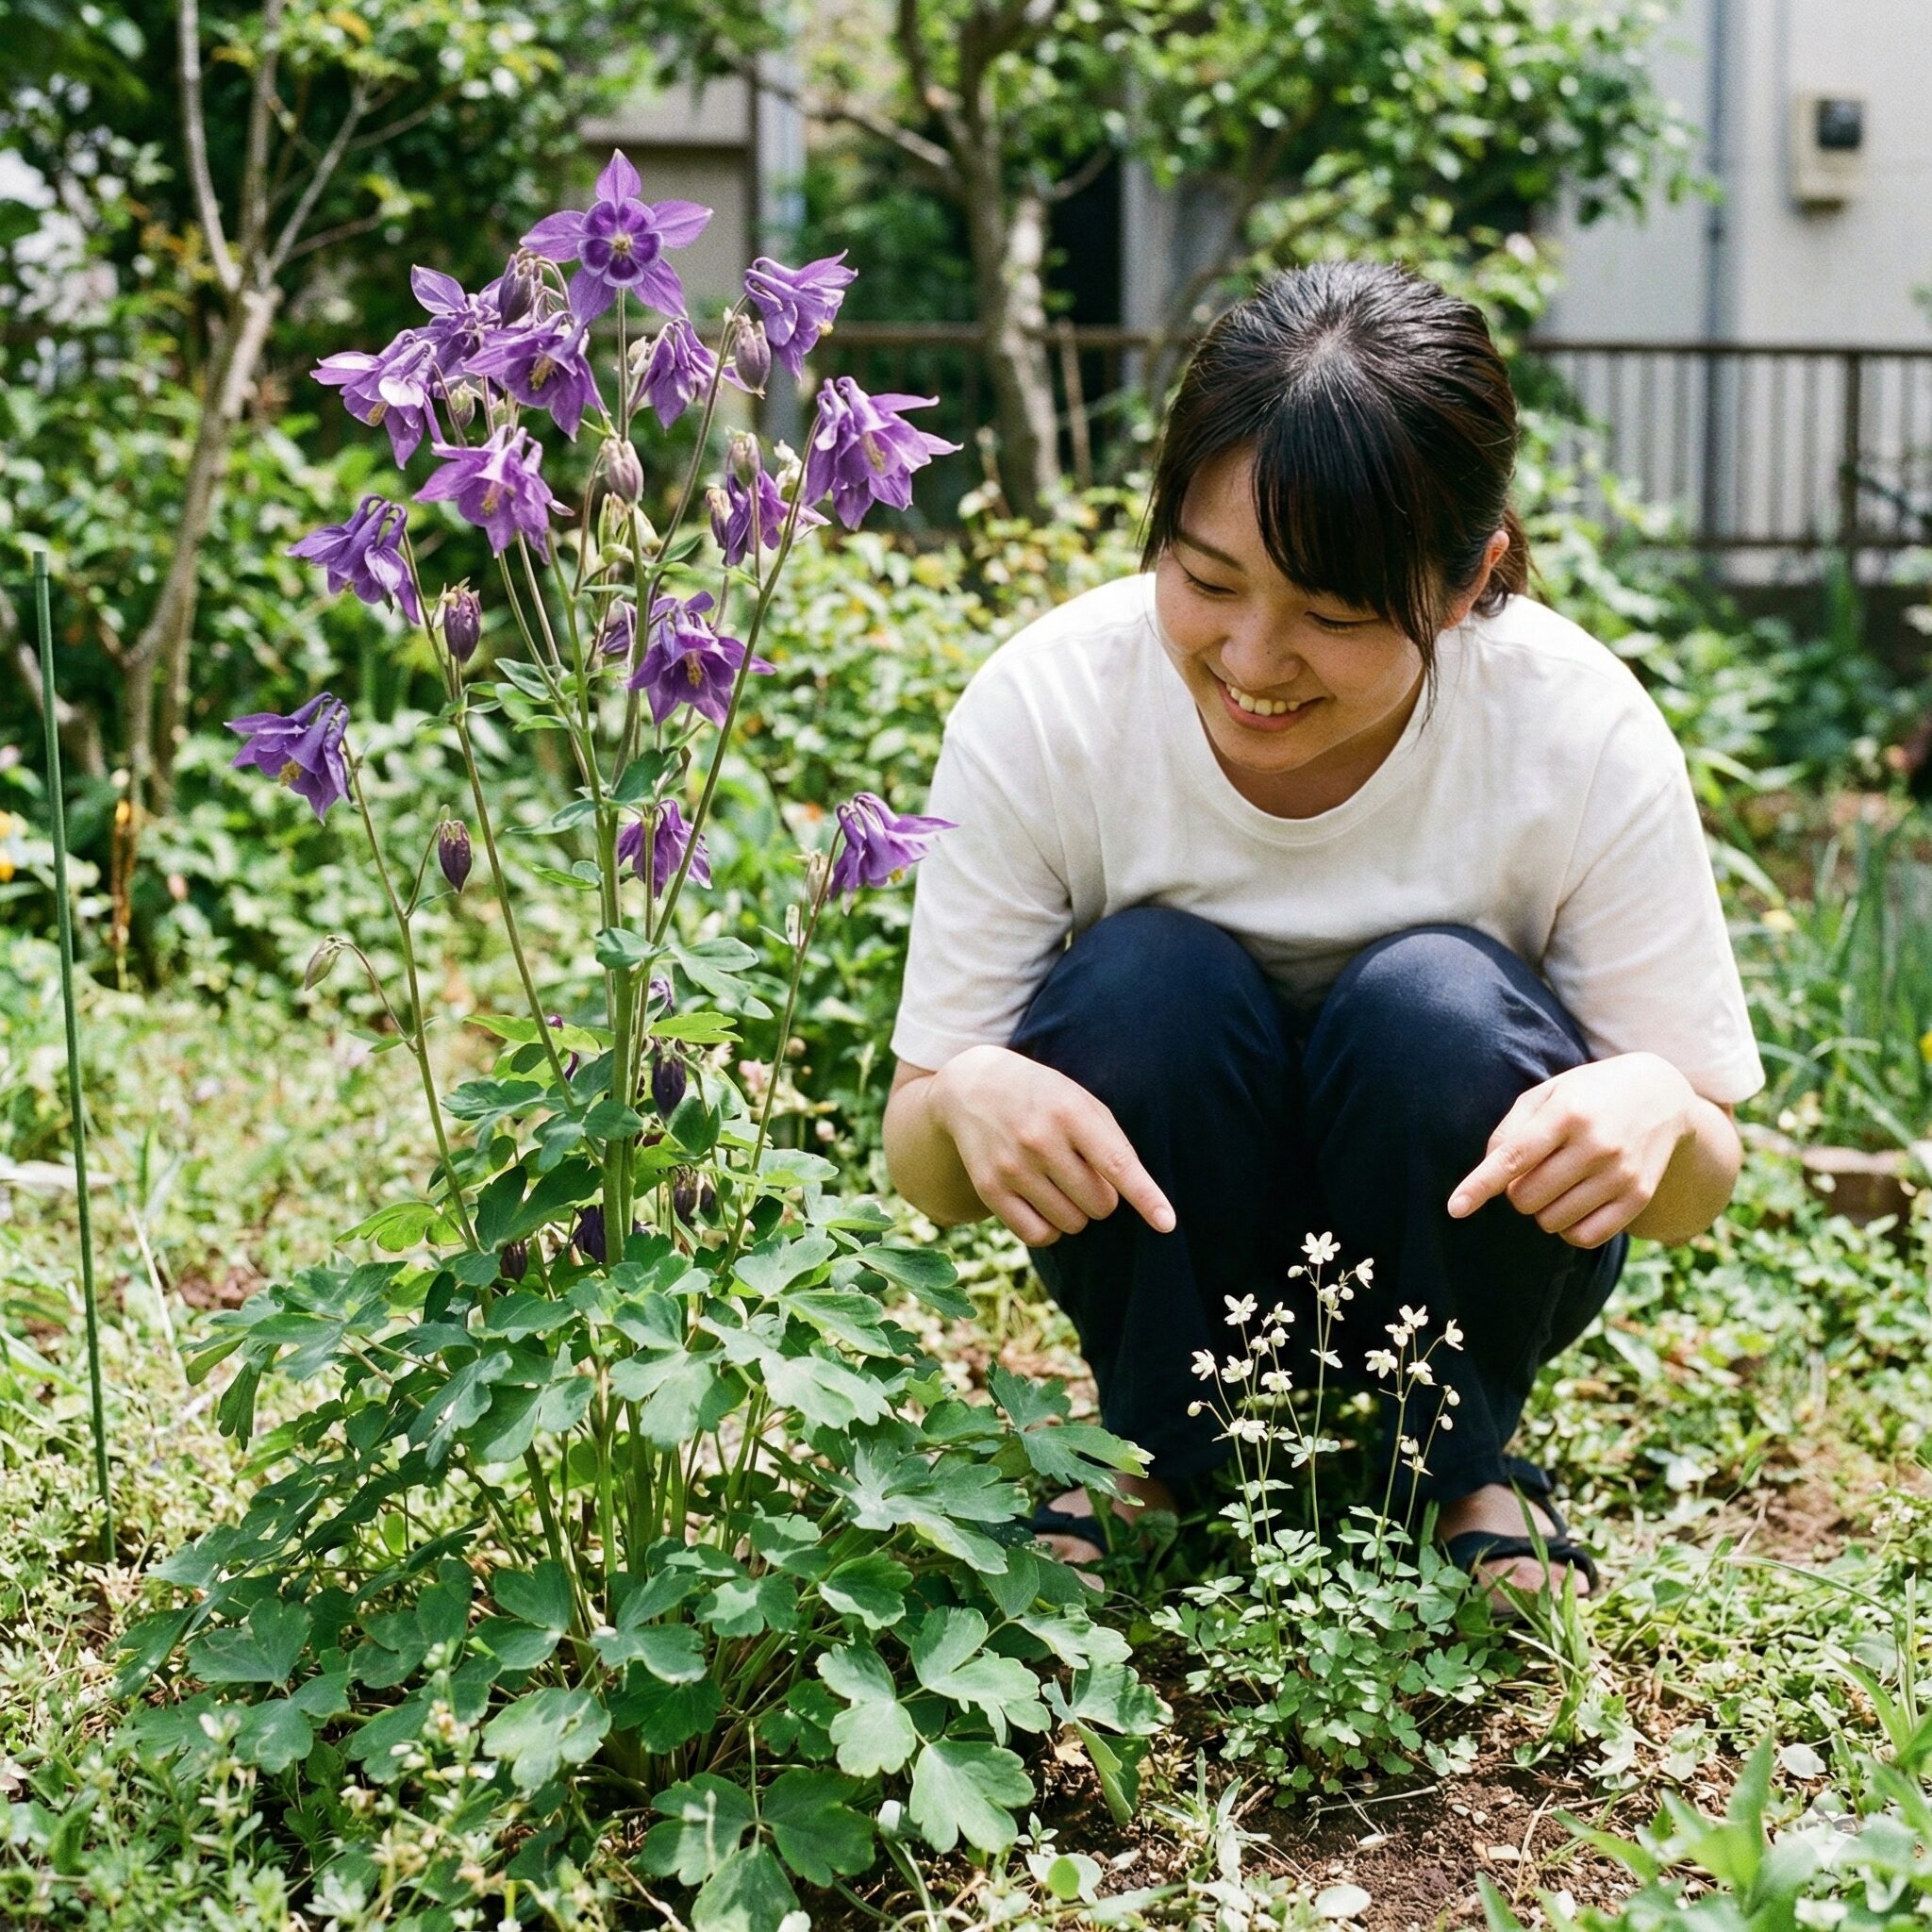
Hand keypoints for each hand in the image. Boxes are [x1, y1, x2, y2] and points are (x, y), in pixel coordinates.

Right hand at [930, 1045, 1175, 1247]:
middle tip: (1085, 1174)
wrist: (974, 1086)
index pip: (1117, 1164)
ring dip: (1077, 1213)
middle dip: (1102, 1198)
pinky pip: (1037, 1235)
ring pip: (1072, 1224)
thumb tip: (1135, 1197)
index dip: (1145, 1197)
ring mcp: (1012, 1166)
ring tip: (1061, 1184)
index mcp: (1071, 1113)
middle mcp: (1040, 1140)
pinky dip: (1051, 1229)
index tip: (1166, 1223)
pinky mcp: (990, 1188)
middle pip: (1099, 1204)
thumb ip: (1111, 1143)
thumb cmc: (1044, 1097)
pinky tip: (1046, 1206)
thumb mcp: (1081, 1101)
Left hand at [1446, 1052, 1696, 1248]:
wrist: (1661, 1095)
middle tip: (1532, 1172)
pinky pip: (1585, 1237)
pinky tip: (1574, 1205)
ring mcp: (1620, 1173)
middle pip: (1525, 1198)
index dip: (1480, 1186)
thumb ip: (1510, 1131)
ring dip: (1541, 1211)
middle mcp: (1596, 1145)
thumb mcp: (1547, 1094)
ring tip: (1557, 1183)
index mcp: (1567, 1113)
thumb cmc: (1587, 1094)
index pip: (1513, 1159)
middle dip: (1515, 1192)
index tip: (1455, 1209)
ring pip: (1551, 1221)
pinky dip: (1568, 1229)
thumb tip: (1488, 1174)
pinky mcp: (1638, 1197)